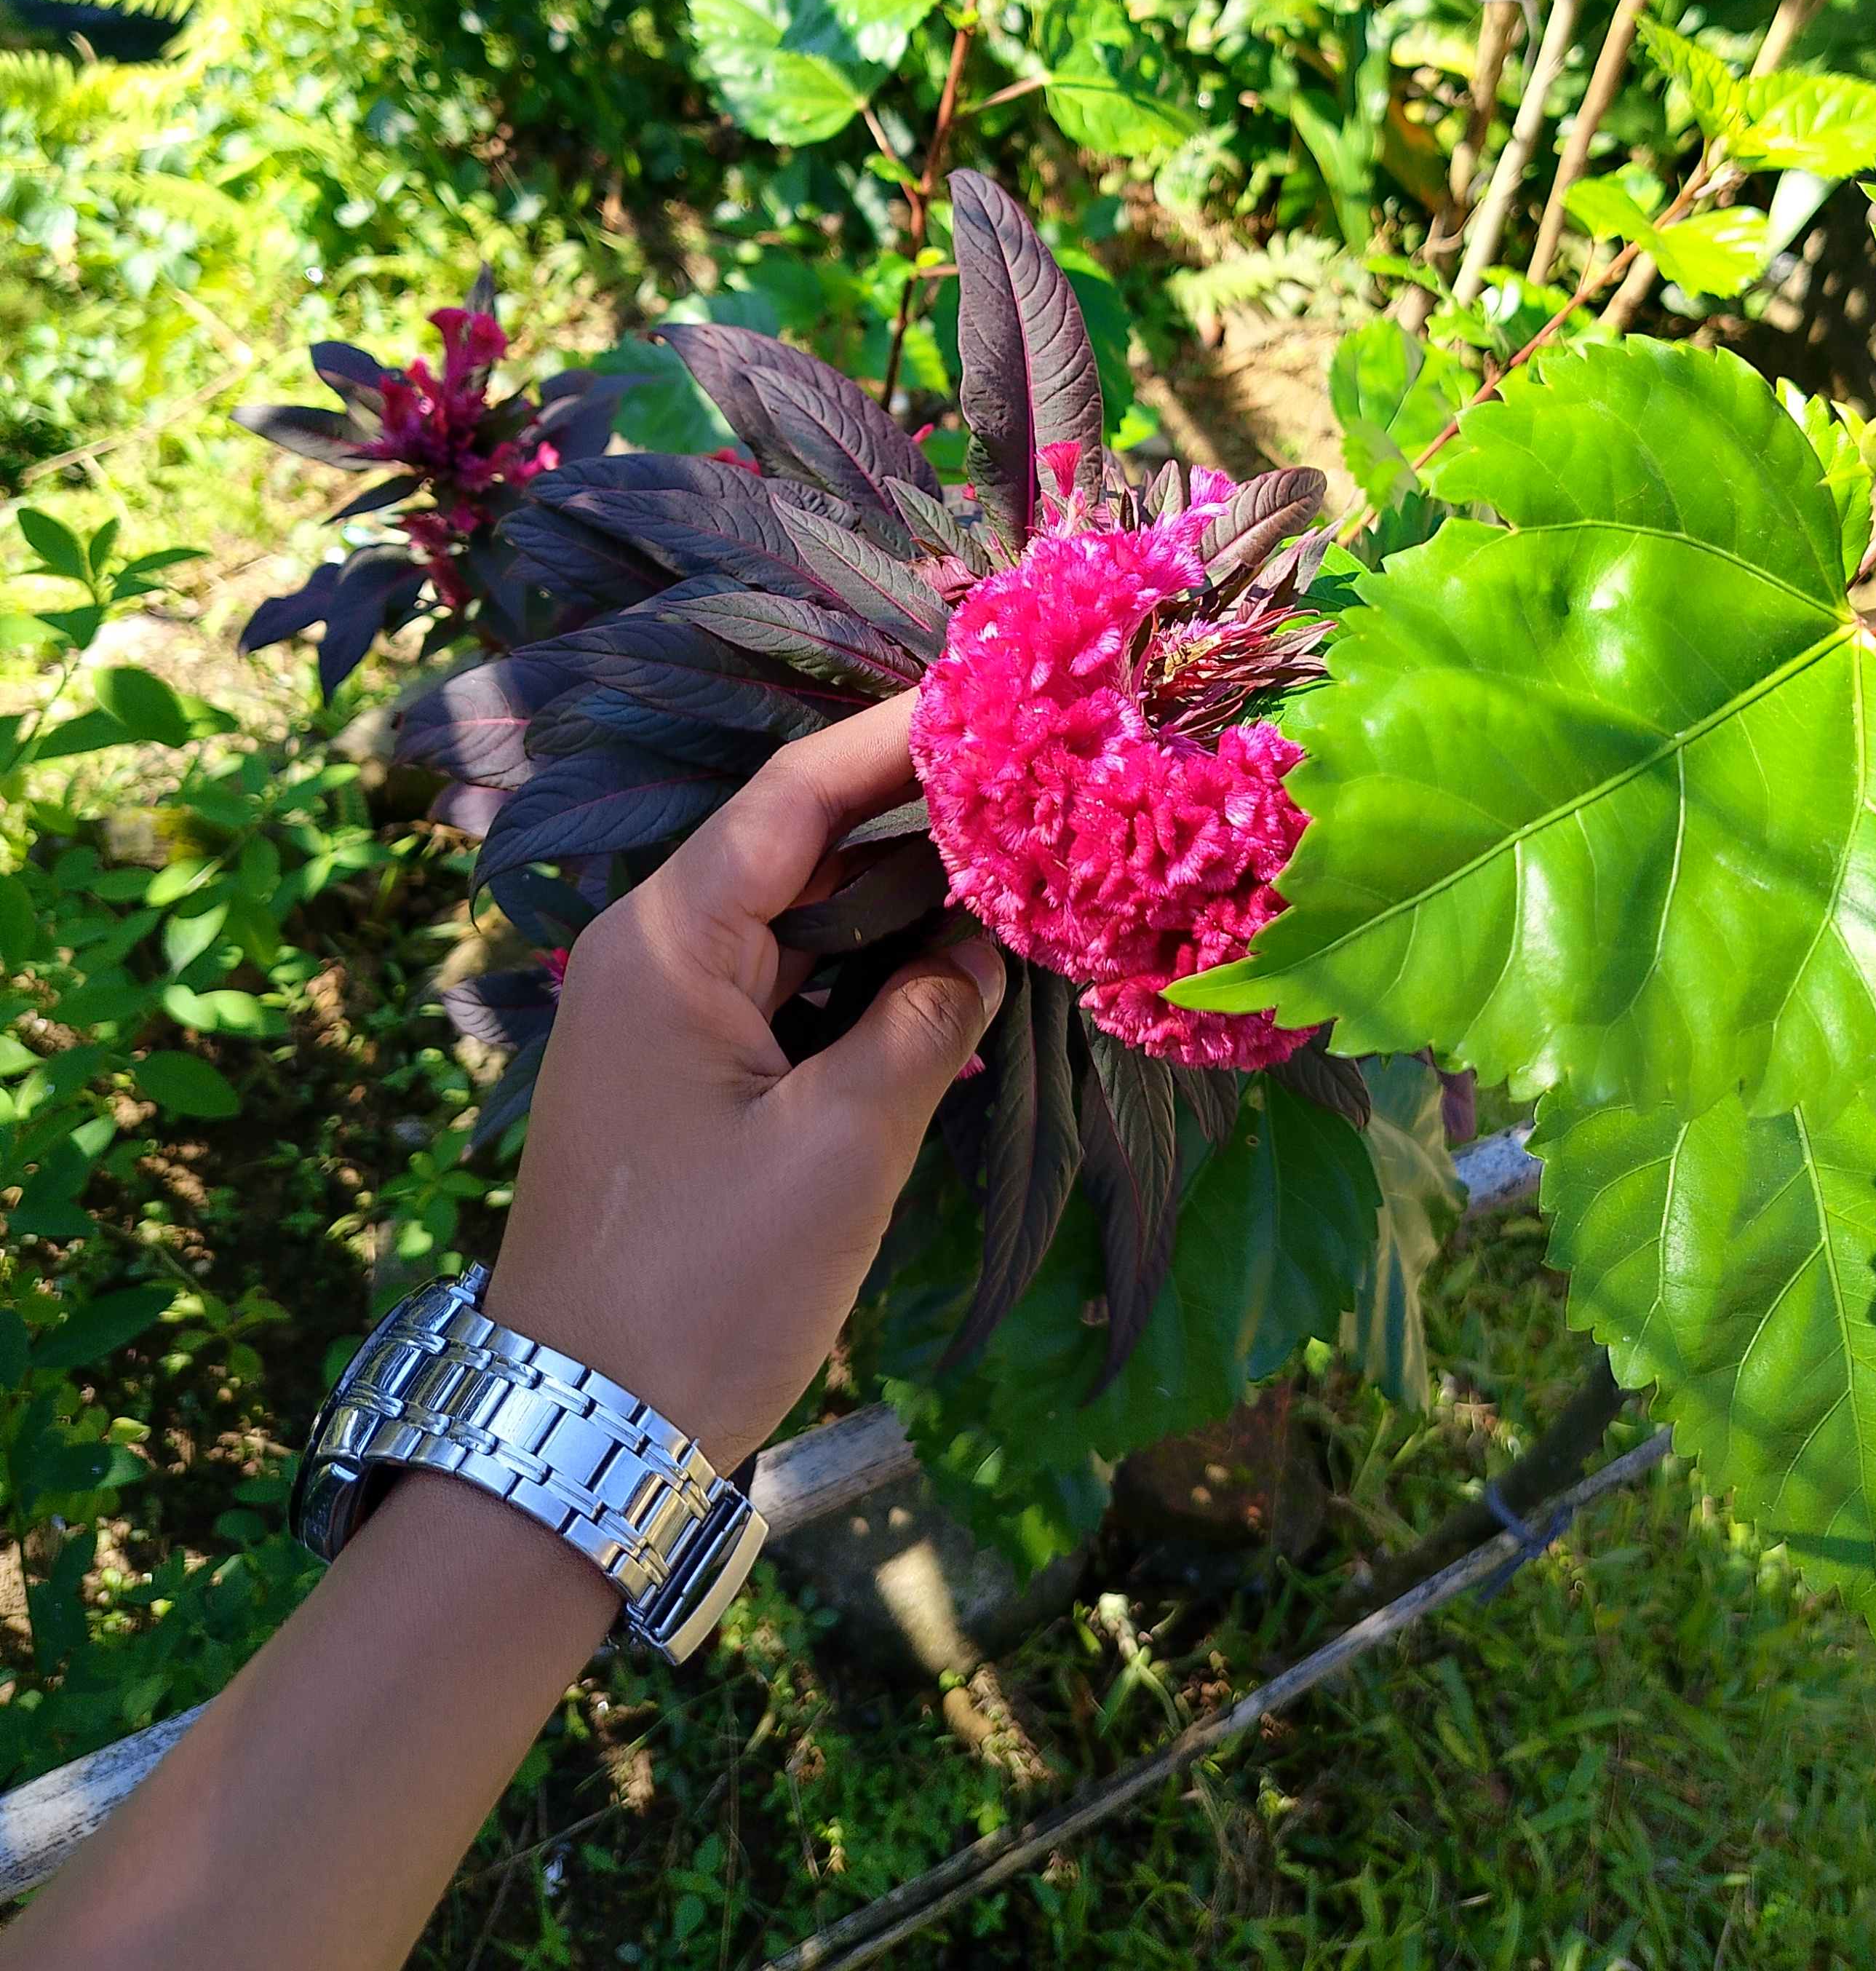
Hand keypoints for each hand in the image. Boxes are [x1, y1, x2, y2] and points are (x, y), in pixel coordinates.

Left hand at [482, 694, 1003, 1469]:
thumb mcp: (841, 1151)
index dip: (894, 739)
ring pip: (795, 921)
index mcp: (665, 943)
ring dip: (898, 900)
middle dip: (913, 814)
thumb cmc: (705, 1289)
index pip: (792, 795)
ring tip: (1016, 859)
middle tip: (1033, 779)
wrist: (581, 1442)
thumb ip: (920, 1024)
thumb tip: (981, 943)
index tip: (992, 696)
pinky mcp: (679, 1082)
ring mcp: (659, 1022)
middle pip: (796, 846)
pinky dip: (864, 976)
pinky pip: (783, 991)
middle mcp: (649, 958)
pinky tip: (952, 973)